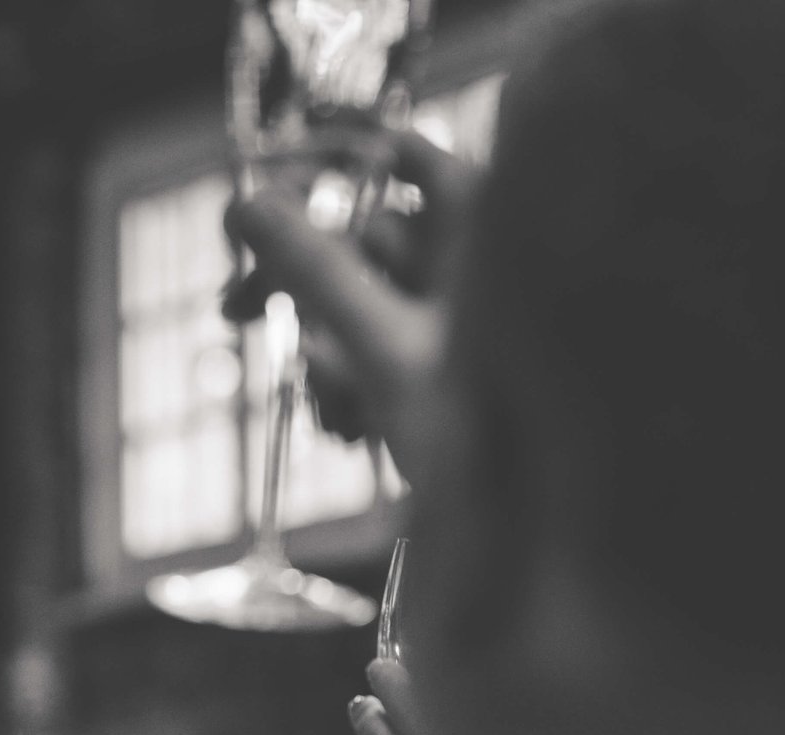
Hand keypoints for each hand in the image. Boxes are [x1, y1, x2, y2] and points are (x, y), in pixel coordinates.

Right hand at [225, 132, 479, 482]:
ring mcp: (469, 314)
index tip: (251, 193)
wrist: (551, 531)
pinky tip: (350, 430)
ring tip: (330, 414)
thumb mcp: (387, 346)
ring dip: (327, 354)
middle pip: (363, 233)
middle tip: (232, 313)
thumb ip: (314, 270)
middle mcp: (484, 256)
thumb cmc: (498, 431)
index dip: (319, 164)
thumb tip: (244, 206)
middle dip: (302, 285)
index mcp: (489, 225)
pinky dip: (355, 384)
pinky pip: (384, 349)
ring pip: (365, 299)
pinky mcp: (452, 365)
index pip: (395, 152)